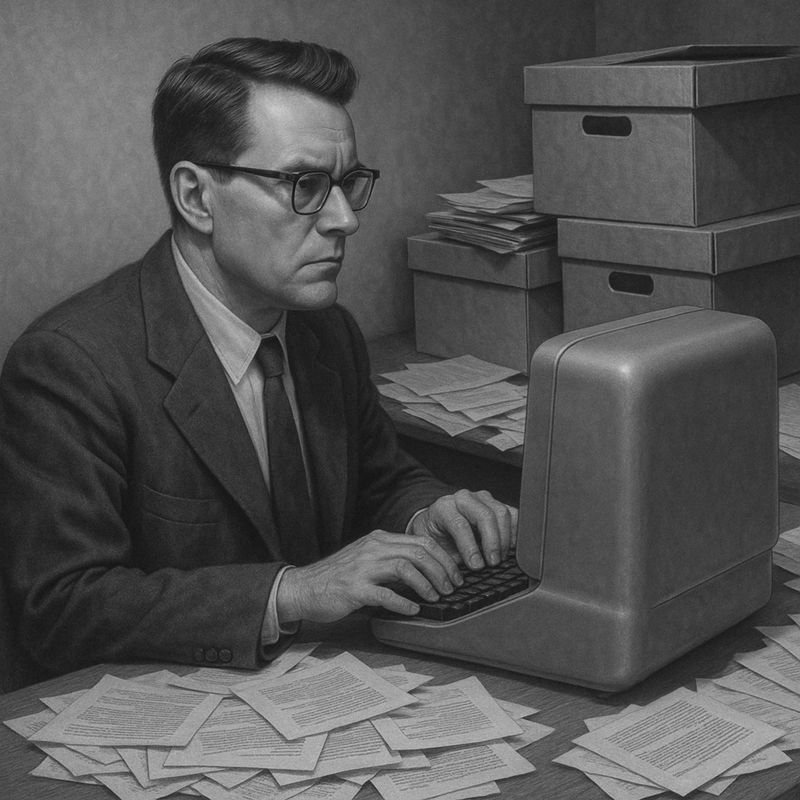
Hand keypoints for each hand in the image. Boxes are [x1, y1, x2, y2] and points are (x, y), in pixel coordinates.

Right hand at [276, 529, 464, 622]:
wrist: (303, 588)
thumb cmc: (337, 577)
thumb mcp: (366, 558)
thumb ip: (391, 559)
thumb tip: (425, 570)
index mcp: (378, 539)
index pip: (420, 541)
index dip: (442, 557)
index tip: (454, 572)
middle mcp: (372, 548)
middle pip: (418, 552)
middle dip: (441, 570)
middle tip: (451, 587)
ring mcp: (363, 567)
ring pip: (406, 568)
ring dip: (426, 584)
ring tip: (435, 596)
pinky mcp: (354, 588)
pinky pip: (386, 593)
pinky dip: (404, 602)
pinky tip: (413, 609)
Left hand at [408, 489, 517, 569]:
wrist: (437, 526)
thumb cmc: (436, 539)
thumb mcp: (434, 549)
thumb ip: (445, 559)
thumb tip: (459, 577)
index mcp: (444, 508)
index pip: (460, 524)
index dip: (470, 547)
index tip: (476, 565)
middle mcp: (463, 499)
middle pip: (485, 515)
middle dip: (492, 542)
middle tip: (493, 563)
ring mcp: (482, 498)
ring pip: (501, 513)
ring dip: (505, 539)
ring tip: (500, 558)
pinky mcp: (497, 503)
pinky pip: (513, 514)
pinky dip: (515, 532)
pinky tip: (511, 547)